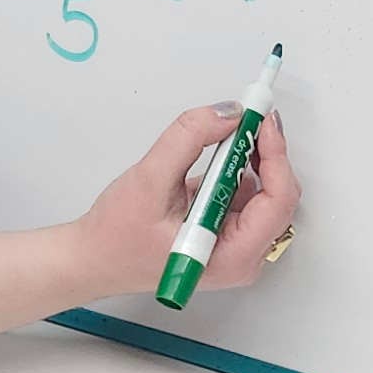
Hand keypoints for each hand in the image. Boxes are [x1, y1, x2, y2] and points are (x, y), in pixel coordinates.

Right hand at [72, 104, 301, 299]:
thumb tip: (228, 113)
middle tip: (247, 116)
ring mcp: (237, 248)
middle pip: (278, 195)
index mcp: (232, 256)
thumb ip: (188, 140)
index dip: (274, 154)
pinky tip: (216, 156)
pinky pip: (247, 196)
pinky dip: (237, 169)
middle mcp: (243, 257)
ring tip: (227, 134)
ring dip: (251, 158)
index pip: (277, 200)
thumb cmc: (116, 236)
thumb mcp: (149, 180)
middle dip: (264, 152)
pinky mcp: (227, 235)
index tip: (260, 118)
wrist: (94, 259)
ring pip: (265, 192)